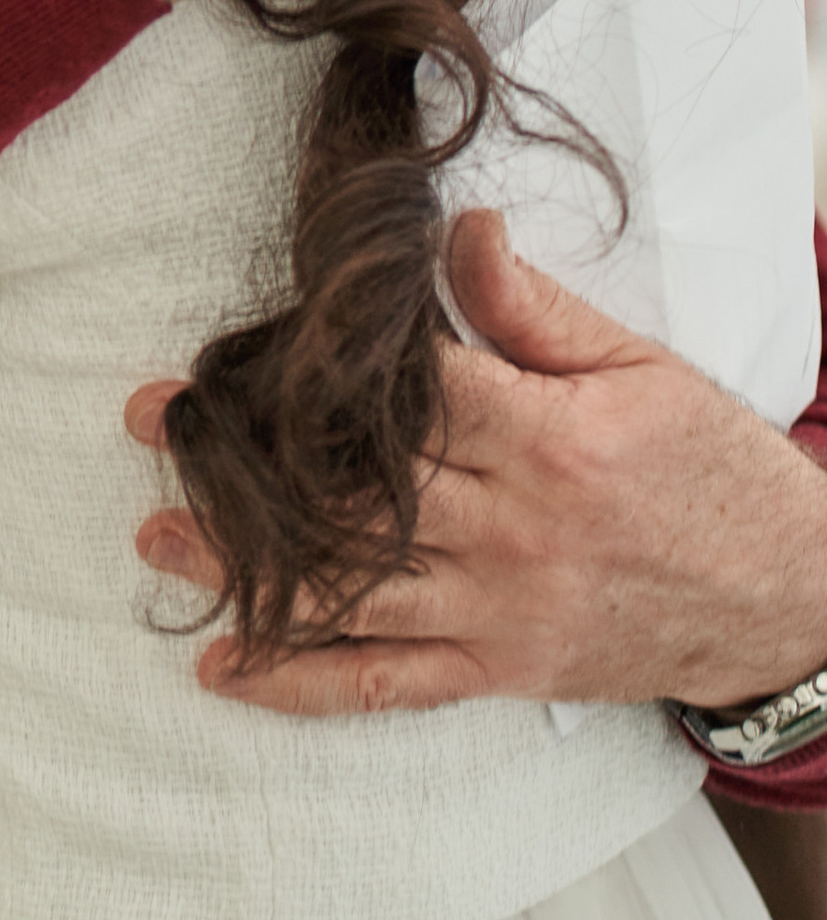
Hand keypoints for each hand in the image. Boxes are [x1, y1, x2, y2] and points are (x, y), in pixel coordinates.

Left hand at [129, 211, 826, 713]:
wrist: (790, 600)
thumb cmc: (712, 469)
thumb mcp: (640, 368)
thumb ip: (536, 308)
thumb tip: (459, 231)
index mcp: (550, 440)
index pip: (411, 396)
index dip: (318, 366)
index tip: (237, 346)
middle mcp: (517, 531)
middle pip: (360, 490)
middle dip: (249, 456)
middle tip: (157, 421)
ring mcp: (503, 611)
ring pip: (354, 591)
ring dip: (246, 566)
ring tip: (156, 533)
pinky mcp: (502, 671)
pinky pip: (388, 688)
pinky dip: (303, 688)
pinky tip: (226, 671)